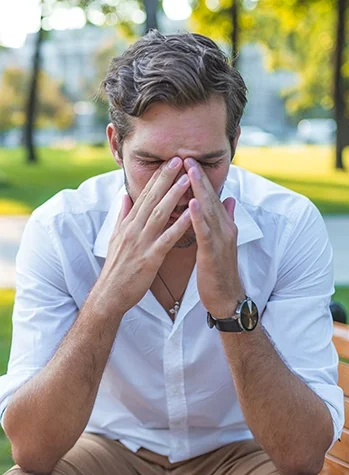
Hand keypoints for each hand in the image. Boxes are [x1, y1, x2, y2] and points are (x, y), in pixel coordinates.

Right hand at [95, 157, 191, 315]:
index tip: (168, 162)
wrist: (110, 294)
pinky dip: (179, 225)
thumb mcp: (115, 238)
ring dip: (174, 195)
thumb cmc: (117, 267)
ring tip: (186, 179)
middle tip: (179, 159)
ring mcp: (141, 242)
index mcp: (128, 223)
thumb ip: (122, 216)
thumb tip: (124, 198)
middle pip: (151, 198)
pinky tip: (191, 214)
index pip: (143, 195)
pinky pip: (167, 238)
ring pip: (159, 214)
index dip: (156, 177)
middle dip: (165, 178)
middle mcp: (133, 228)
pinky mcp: (149, 258)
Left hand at [184, 158, 244, 317]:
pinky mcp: (213, 253)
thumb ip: (224, 219)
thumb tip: (229, 199)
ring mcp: (221, 240)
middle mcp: (224, 228)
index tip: (188, 161)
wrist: (226, 297)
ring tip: (189, 171)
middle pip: (210, 198)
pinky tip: (192, 203)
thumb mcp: (222, 242)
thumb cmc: (219, 270)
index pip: (211, 198)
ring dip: (199, 189)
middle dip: (198, 177)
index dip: (201, 179)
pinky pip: (205, 232)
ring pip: (209, 210)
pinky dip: (199, 216)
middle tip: (186, 156)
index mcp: (223, 225)